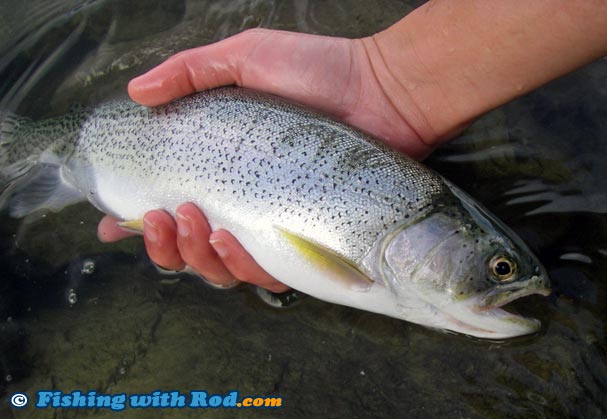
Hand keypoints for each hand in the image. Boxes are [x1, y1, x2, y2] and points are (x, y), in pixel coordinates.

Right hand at [99, 28, 434, 290]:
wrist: (382, 91)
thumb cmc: (318, 71)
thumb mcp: (248, 57)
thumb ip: (191, 71)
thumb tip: (135, 94)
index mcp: (223, 167)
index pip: (171, 202)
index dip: (137, 221)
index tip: (111, 223)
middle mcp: (243, 202)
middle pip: (189, 247)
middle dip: (163, 245)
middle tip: (160, 217)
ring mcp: (274, 225)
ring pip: (221, 267)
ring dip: (194, 256)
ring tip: (190, 222)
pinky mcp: (306, 242)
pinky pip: (266, 272)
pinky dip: (239, 266)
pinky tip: (228, 241)